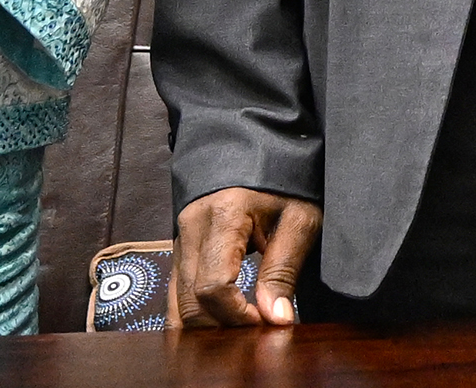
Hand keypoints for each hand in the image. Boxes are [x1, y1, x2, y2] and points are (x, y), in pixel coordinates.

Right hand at [176, 187, 321, 326]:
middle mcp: (190, 228)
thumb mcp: (299, 219)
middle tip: (256, 331)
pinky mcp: (180, 246)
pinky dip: (194, 312)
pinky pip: (176, 290)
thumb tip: (274, 320)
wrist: (257, 144)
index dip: (238, 316)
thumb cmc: (285, 179)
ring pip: (176, 301)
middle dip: (221, 327)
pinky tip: (219, 323)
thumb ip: (283, 270)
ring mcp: (180, 238)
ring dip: (205, 325)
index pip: (213, 287)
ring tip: (239, 329)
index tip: (266, 322)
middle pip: (190, 301)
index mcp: (222, 217)